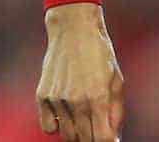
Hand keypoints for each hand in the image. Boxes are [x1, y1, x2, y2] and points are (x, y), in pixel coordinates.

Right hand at [36, 2, 124, 140]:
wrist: (73, 28)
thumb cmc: (100, 53)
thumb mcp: (116, 79)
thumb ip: (115, 111)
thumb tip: (113, 138)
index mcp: (98, 96)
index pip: (102, 138)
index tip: (109, 140)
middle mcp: (76, 101)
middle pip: (84, 140)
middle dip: (93, 138)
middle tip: (97, 128)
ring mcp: (57, 99)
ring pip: (67, 135)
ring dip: (77, 133)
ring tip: (84, 116)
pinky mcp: (42, 96)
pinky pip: (48, 127)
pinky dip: (57, 126)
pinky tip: (66, 113)